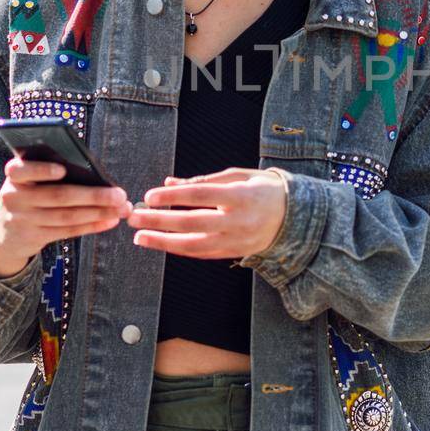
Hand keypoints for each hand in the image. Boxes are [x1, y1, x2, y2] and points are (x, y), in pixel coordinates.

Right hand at [0, 158, 132, 277]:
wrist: (5, 231)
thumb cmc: (29, 194)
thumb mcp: (28, 181)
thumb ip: (49, 173)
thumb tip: (93, 172)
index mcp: (14, 176)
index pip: (21, 170)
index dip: (41, 170)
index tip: (62, 169)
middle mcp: (15, 198)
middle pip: (58, 196)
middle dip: (93, 195)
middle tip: (119, 195)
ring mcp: (24, 220)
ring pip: (66, 216)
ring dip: (98, 213)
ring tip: (121, 209)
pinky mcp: (34, 237)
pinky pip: (68, 230)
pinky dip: (91, 226)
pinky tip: (109, 221)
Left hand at [127, 167, 286, 260]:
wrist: (295, 217)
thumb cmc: (264, 190)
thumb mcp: (238, 176)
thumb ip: (203, 181)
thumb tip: (169, 183)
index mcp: (241, 196)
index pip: (199, 196)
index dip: (172, 196)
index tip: (149, 196)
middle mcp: (238, 221)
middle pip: (191, 223)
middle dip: (159, 221)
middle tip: (134, 218)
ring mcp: (236, 241)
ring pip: (193, 245)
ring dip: (163, 242)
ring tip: (140, 237)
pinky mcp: (233, 254)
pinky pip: (201, 254)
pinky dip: (179, 250)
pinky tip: (161, 244)